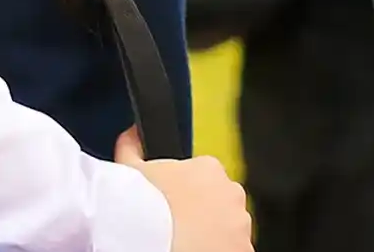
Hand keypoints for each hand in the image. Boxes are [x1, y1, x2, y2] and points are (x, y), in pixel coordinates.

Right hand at [116, 128, 253, 251]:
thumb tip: (131, 133)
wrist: (152, 242)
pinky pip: (232, 248)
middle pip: (217, 200)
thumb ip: (133, 148)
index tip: (169, 203)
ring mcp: (240, 224)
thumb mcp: (131, 170)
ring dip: (212, 232)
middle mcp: (231, 193)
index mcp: (209, 167)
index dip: (182, 190)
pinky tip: (194, 249)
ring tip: (184, 240)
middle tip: (176, 223)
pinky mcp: (243, 250)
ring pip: (228, 226)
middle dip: (202, 210)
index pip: (200, 174)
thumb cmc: (144, 207)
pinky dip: (219, 249)